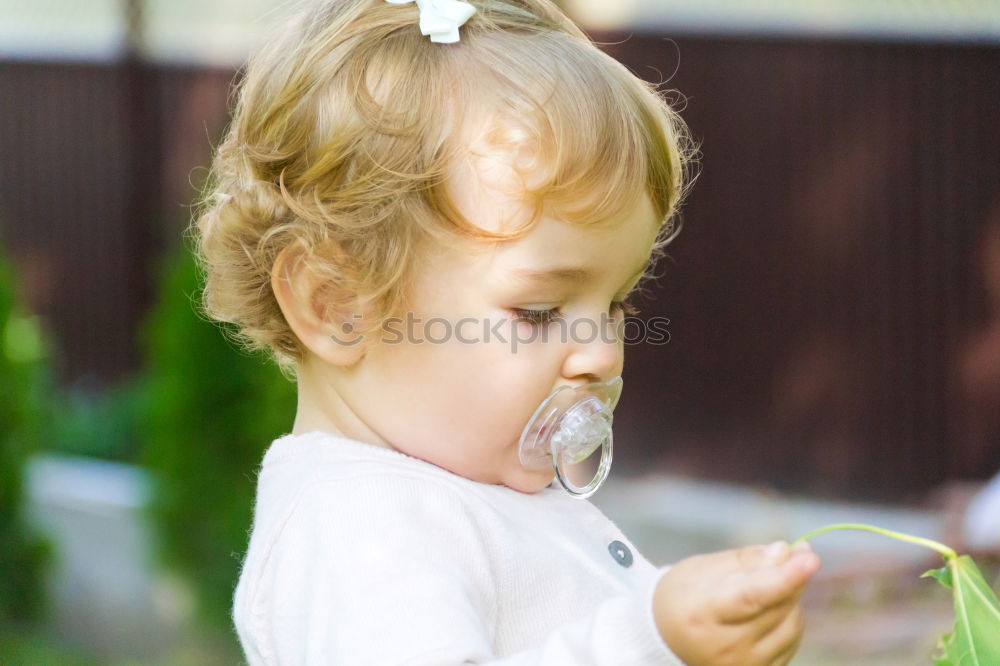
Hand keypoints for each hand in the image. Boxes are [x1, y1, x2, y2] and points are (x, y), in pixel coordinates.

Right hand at [652, 541, 820, 665]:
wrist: (664, 639)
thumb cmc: (682, 596)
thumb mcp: (702, 568)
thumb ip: (746, 560)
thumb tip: (785, 552)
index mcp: (701, 613)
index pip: (751, 596)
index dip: (784, 577)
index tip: (809, 558)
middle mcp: (724, 647)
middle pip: (778, 607)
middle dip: (793, 575)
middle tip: (799, 552)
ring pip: (791, 624)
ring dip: (791, 597)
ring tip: (770, 583)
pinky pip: (792, 641)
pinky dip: (788, 618)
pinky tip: (771, 608)